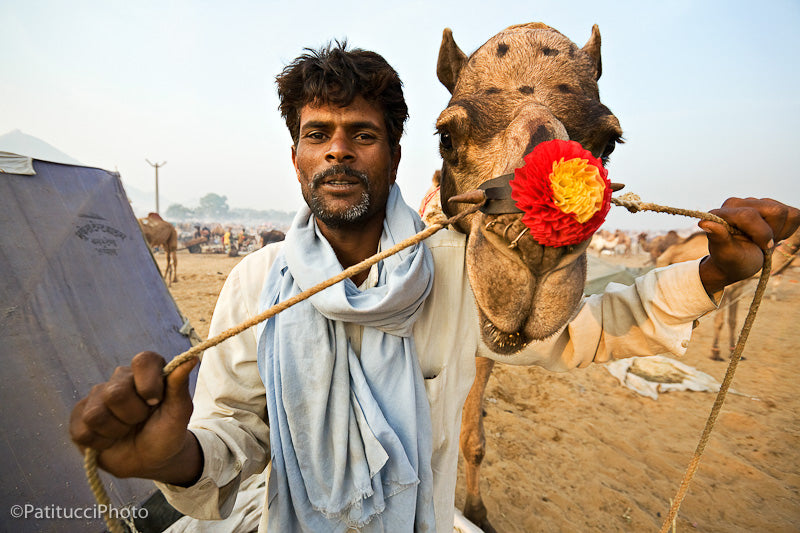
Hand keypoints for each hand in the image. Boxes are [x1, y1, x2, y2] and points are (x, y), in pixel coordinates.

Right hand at [69, 351, 201, 484]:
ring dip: (116, 432)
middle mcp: (120, 380)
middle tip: (141, 421)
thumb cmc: (167, 432)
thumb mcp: (179, 413)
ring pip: (96, 414)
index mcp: (147, 372)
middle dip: (133, 416)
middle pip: (116, 393)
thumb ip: (179, 386)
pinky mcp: (79, 418)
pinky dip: (100, 443)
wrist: (151, 460)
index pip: (143, 360)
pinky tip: (110, 441)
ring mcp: (97, 398)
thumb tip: (192, 358)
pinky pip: (81, 431)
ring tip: (126, 431)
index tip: (155, 402)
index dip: (148, 383)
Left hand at [698, 197, 799, 294]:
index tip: (763, 248)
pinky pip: (794, 214)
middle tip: (761, 245)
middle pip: (775, 211)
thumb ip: (718, 238)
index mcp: (721, 214)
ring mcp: (754, 203)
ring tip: (763, 241)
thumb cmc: (731, 261)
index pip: (749, 215)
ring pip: (785, 212)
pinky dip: (788, 229)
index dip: (761, 234)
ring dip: (779, 231)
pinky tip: (772, 235)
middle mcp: (736, 204)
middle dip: (771, 233)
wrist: (738, 263)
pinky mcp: (769, 206)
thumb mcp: (725, 254)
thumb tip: (705, 222)